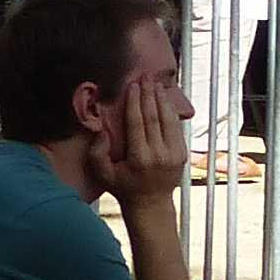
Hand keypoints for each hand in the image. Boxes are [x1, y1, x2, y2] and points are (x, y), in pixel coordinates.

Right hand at [101, 66, 190, 206]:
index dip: (135, 102)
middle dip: (149, 94)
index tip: (132, 85)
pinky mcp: (182, 154)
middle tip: (145, 76)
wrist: (151, 204)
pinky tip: (164, 99)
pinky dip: (170, 111)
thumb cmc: (123, 187)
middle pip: (154, 117)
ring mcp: (173, 154)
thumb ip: (97, 154)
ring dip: (161, 99)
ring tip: (155, 83)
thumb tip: (102, 131)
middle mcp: (159, 154)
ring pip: (168, 120)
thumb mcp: (104, 174)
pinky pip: (175, 128)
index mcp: (140, 158)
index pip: (137, 123)